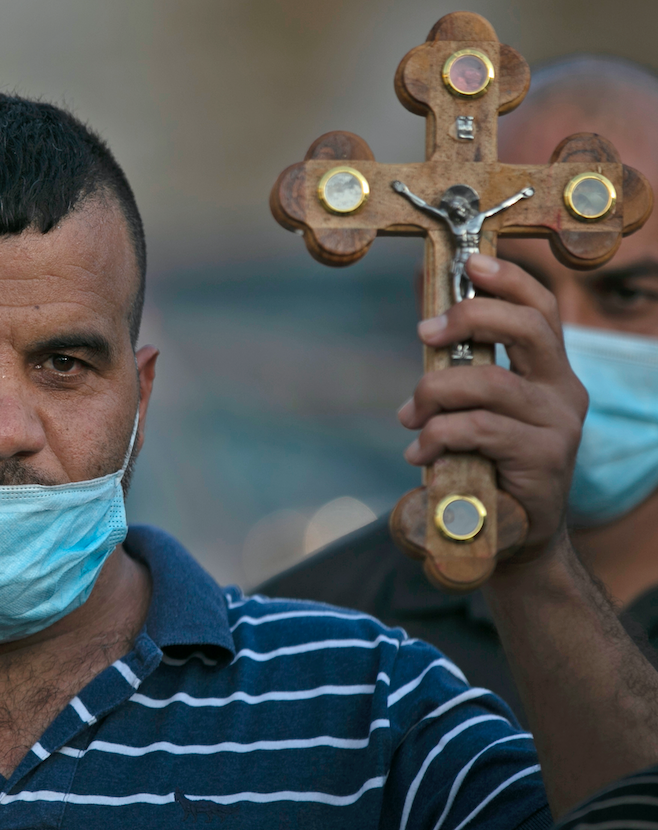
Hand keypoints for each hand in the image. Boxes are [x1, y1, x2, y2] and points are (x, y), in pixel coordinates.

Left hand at [396, 253, 587, 558]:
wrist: (515, 538)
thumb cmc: (487, 465)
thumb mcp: (475, 409)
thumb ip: (460, 369)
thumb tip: (426, 320)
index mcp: (549, 371)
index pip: (540, 309)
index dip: (508, 279)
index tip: (470, 263)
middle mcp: (562, 391)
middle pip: (527, 328)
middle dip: (470, 318)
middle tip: (425, 334)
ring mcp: (557, 425)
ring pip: (490, 381)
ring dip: (435, 392)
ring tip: (409, 417)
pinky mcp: (543, 459)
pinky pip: (479, 429)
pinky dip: (437, 435)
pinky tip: (419, 453)